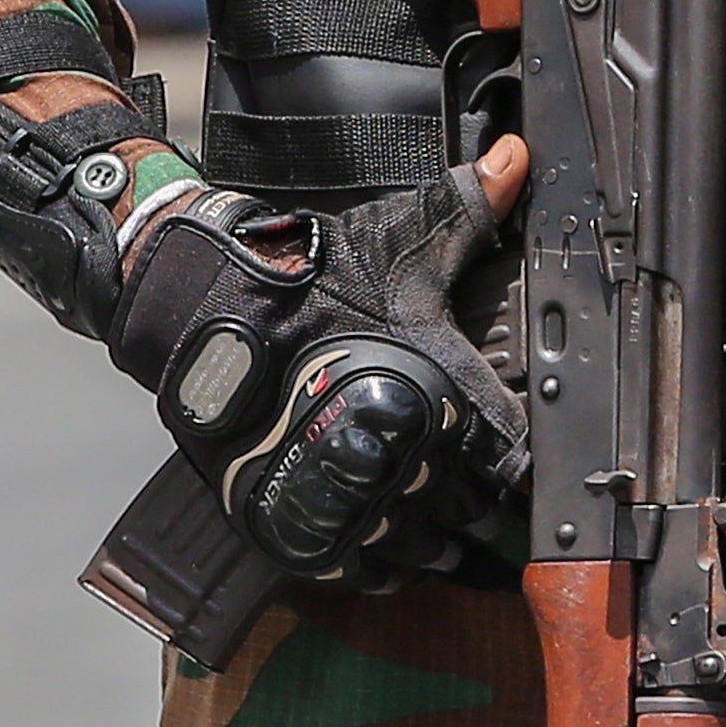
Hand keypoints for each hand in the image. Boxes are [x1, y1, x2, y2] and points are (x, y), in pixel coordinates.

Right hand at [108, 141, 533, 584]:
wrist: (202, 308)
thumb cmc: (305, 276)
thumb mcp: (394, 238)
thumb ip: (465, 208)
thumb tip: (518, 155)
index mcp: (437, 386)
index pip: (510, 454)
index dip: (521, 464)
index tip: (523, 468)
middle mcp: (402, 449)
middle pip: (470, 506)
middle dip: (478, 504)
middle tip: (478, 499)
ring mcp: (348, 492)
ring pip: (420, 546)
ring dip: (437, 545)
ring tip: (443, 539)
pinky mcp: (298, 520)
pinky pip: (357, 569)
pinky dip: (378, 570)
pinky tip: (386, 557)